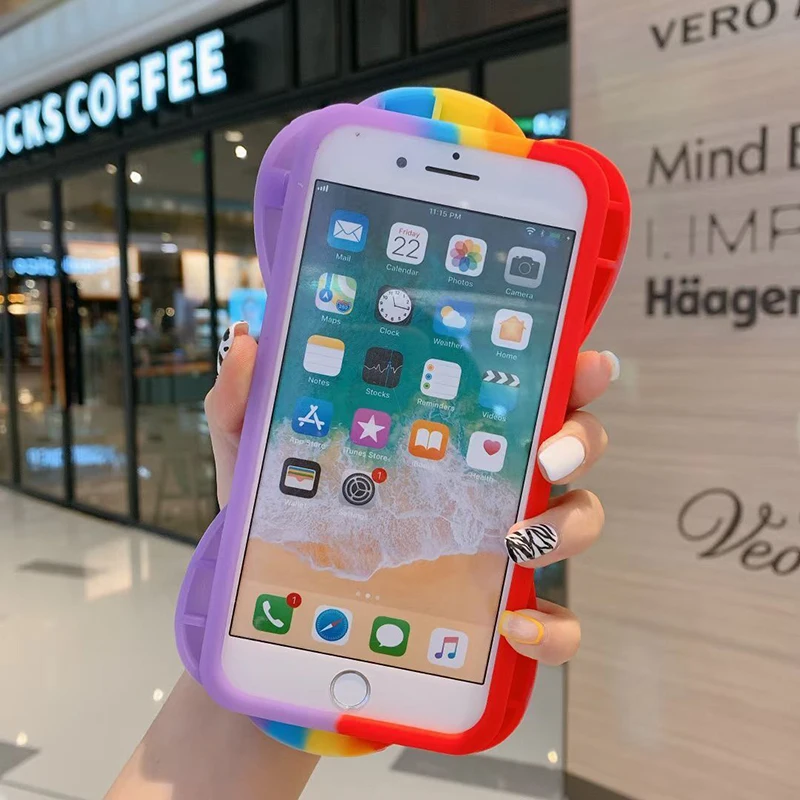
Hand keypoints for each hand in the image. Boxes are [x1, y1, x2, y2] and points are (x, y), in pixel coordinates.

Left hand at [206, 323, 617, 666]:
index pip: (526, 388)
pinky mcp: (499, 611)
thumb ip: (248, 400)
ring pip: (580, 521)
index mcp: (452, 432)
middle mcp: (492, 481)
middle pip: (575, 445)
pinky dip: (555, 626)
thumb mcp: (261, 455)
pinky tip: (516, 627)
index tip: (584, 363)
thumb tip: (247, 340)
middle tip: (547, 454)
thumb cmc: (288, 518)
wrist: (284, 610)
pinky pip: (558, 621)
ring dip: (569, 526)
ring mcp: (503, 546)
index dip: (570, 371)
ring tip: (519, 540)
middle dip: (582, 440)